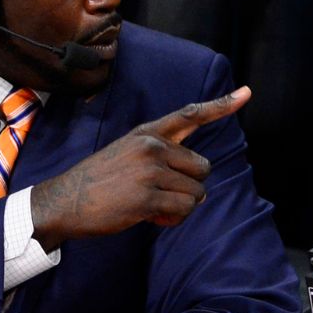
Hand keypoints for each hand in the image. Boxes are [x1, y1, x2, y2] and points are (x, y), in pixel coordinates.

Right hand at [30, 87, 250, 249]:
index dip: (222, 104)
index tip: (247, 93)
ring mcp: (151, 172)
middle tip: (164, 194)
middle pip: (203, 168)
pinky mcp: (148, 197)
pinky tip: (152, 217)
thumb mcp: (127, 151)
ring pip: (197, 192)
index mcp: (147, 133)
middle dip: (191, 185)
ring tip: (154, 206)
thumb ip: (161, 153)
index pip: (190, 115)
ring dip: (182, 205)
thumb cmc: (99, 180)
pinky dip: (174, 218)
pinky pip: (184, 209)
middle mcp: (152, 147)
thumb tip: (199, 172)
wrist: (65, 201)